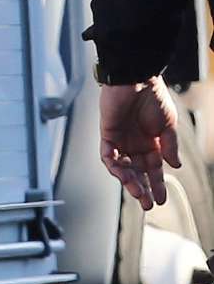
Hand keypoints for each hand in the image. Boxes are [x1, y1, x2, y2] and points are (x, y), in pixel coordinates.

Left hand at [99, 76, 182, 209]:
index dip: (158, 184)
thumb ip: (169, 146)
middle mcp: (135, 144)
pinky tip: (123, 175)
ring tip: (138, 193)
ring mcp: (120, 140)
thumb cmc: (152, 97)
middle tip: (148, 204)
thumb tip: (175, 166)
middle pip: (137, 172)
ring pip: (122, 167)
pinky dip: (114, 166)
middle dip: (143, 188)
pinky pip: (107, 155)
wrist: (136, 79)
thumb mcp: (167, 125)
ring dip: (129, 181)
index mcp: (151, 142)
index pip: (154, 168)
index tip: (162, 199)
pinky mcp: (107, 134)